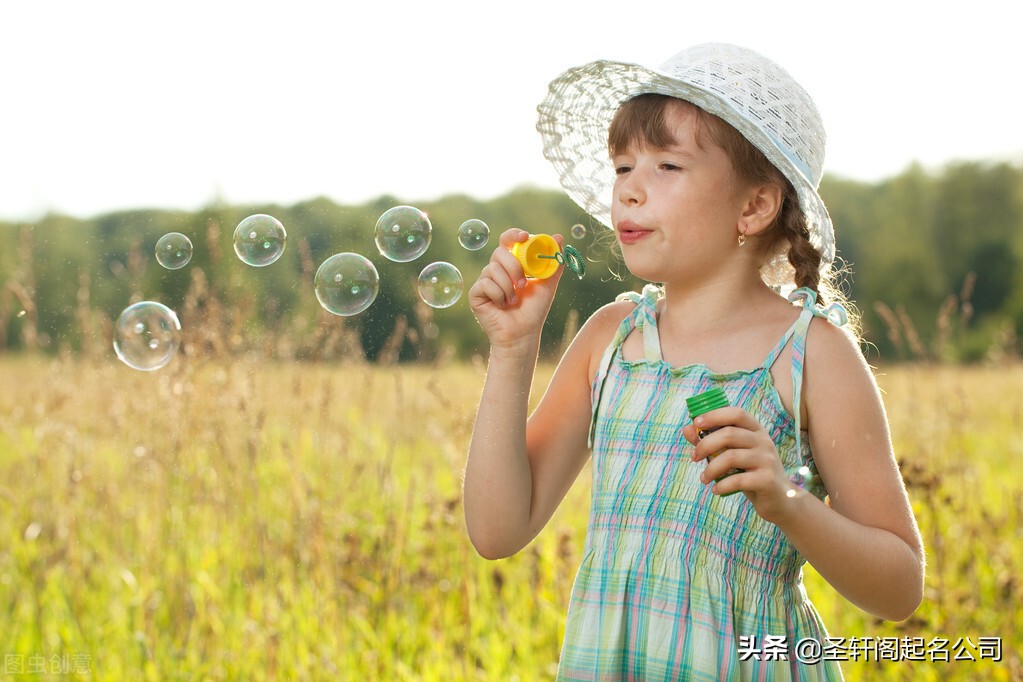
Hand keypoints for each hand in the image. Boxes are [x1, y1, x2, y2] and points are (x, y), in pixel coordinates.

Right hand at [468, 229, 563, 356]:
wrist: (522, 334)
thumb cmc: (533, 311)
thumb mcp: (547, 284)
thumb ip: (552, 263)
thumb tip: (559, 237)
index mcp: (511, 265)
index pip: (507, 241)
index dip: (513, 235)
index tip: (523, 237)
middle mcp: (496, 270)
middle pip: (499, 253)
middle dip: (514, 267)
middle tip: (523, 284)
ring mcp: (484, 281)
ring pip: (492, 269)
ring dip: (508, 286)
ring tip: (514, 301)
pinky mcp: (476, 294)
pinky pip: (485, 284)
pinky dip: (498, 295)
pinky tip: (502, 306)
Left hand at [682, 406, 795, 522]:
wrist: (780, 500)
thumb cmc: (751, 473)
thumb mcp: (732, 455)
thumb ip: (711, 442)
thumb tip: (686, 429)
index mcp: (756, 431)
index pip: (736, 413)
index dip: (714, 415)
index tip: (696, 422)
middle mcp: (764, 441)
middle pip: (729, 434)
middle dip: (705, 445)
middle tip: (694, 457)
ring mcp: (767, 460)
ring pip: (731, 457)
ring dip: (710, 469)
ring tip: (703, 479)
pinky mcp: (767, 480)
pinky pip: (738, 480)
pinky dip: (722, 485)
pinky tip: (716, 490)